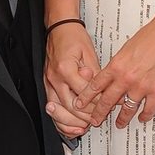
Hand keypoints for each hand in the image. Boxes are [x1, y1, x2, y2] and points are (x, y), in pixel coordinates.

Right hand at [44, 22, 99, 139]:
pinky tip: (70, 125)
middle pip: (71, 105)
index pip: (84, 93)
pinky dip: (60, 119)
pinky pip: (52, 107)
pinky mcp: (47, 85)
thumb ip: (95, 74)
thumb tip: (106, 90)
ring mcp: (48, 82)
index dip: (97, 102)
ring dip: (72, 121)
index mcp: (66, 68)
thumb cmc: (73, 37)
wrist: (59, 28)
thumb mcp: (90, 53)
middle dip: (86, 116)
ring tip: (84, 126)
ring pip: (59, 110)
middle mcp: (55, 77)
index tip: (108, 106)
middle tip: (98, 120)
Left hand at [74, 18, 154, 128]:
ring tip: (119, 124)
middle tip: (95, 120)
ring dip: (122, 119)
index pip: (96, 86)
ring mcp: (141, 86)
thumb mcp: (126, 48)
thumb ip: (119, 63)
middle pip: (107, 101)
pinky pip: (148, 109)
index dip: (86, 97)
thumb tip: (115, 72)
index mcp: (116, 66)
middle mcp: (126, 78)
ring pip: (127, 109)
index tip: (80, 104)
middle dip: (99, 113)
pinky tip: (142, 117)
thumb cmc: (151, 36)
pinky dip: (144, 116)